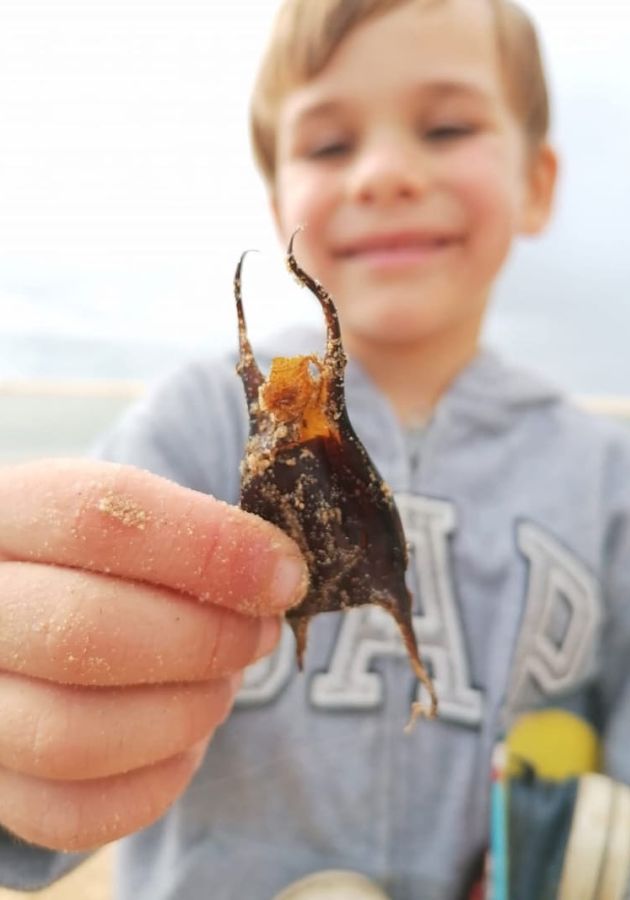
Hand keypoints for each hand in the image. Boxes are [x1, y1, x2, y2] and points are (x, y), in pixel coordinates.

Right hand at [0, 459, 306, 851]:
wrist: (34, 612)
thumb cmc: (102, 559)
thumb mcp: (132, 515)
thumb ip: (196, 532)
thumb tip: (279, 574)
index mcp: (7, 512)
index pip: (97, 517)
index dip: (209, 548)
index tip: (285, 574)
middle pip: (85, 631)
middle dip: (206, 640)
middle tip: (261, 633)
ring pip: (75, 735)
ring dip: (185, 713)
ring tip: (224, 684)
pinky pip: (74, 813)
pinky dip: (156, 781)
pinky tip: (188, 739)